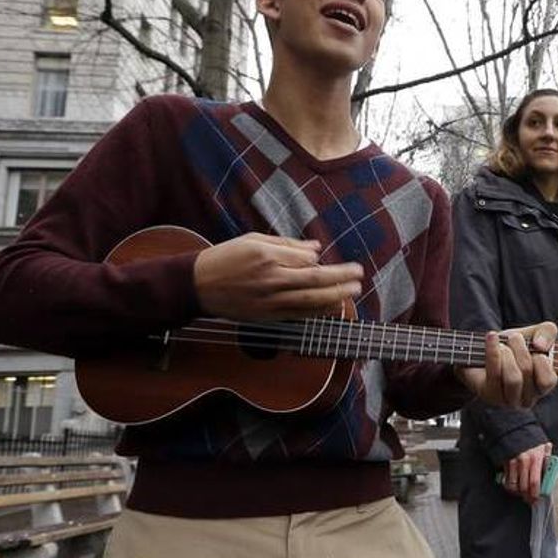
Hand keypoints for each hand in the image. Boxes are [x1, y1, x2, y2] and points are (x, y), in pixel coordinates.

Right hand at [193, 233, 362, 320]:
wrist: (198, 285)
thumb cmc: (225, 258)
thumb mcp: (253, 240)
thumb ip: (287, 245)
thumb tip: (315, 248)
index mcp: (267, 257)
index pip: (305, 259)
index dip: (320, 260)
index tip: (329, 259)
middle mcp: (271, 280)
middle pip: (315, 281)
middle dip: (340, 278)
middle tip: (359, 274)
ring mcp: (269, 301)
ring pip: (310, 301)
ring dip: (336, 296)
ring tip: (354, 291)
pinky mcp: (267, 316)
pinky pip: (299, 315)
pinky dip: (319, 312)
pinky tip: (334, 307)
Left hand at [457, 322, 557, 408]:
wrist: (483, 351)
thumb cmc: (513, 346)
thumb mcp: (535, 334)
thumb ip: (548, 332)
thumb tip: (540, 345)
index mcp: (541, 388)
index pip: (548, 381)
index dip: (542, 360)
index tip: (535, 345)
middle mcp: (527, 399)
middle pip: (527, 372)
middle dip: (520, 348)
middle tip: (514, 337)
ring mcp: (507, 400)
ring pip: (513, 378)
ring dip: (507, 353)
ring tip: (502, 344)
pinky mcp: (489, 394)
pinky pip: (494, 374)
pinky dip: (493, 351)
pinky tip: (492, 337)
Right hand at [503, 442, 552, 503]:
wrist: (514, 427)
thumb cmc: (531, 436)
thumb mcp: (544, 445)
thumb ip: (547, 459)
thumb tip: (550, 472)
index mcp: (536, 458)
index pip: (535, 482)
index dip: (536, 494)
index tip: (538, 498)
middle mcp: (523, 462)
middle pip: (524, 487)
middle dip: (527, 496)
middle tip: (530, 500)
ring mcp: (512, 463)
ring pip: (513, 486)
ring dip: (518, 493)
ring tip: (522, 494)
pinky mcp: (504, 463)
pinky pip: (506, 480)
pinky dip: (510, 486)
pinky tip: (514, 486)